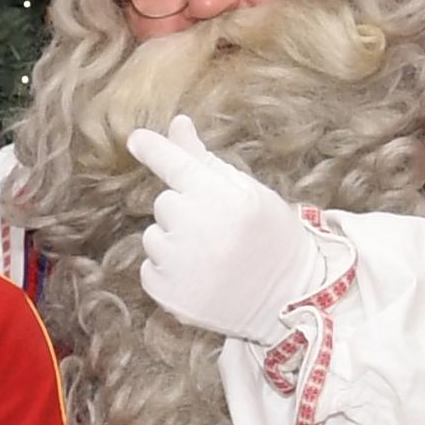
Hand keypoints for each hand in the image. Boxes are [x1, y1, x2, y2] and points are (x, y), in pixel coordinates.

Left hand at [126, 116, 327, 340]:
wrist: (290, 299)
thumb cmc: (272, 238)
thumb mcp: (249, 192)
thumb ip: (205, 160)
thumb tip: (176, 124)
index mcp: (224, 199)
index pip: (177, 165)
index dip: (154, 150)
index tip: (134, 139)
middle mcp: (199, 229)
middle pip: (164, 202)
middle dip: (184, 210)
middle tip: (216, 228)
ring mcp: (181, 266)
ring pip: (153, 236)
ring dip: (172, 242)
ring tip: (209, 257)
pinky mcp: (169, 296)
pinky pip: (149, 269)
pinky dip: (167, 272)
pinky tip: (199, 278)